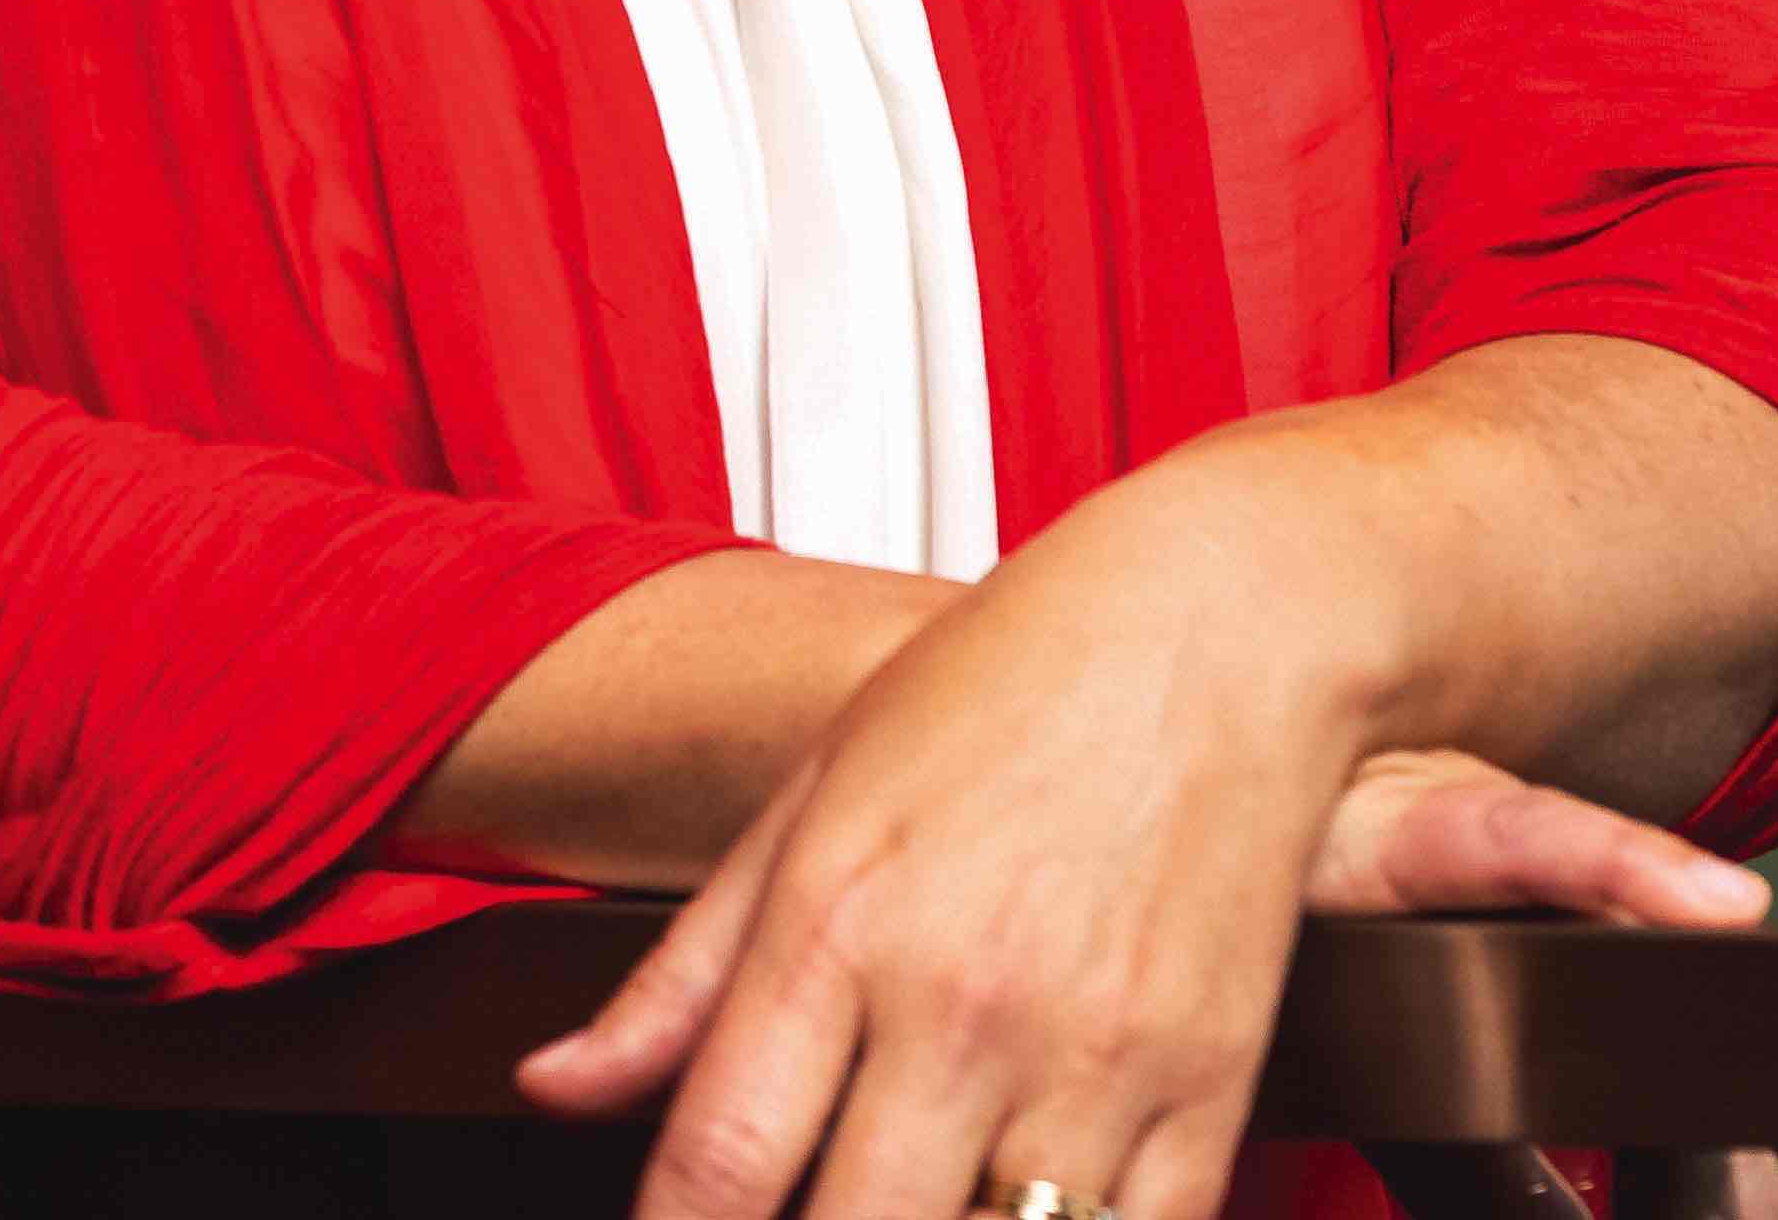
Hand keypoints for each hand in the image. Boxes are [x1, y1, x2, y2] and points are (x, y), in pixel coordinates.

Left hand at [515, 450, 1768, 1219]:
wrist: (1223, 617)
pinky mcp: (1209, 1086)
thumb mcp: (812, 791)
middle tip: (800, 1214)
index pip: (717, 1164)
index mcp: (839, 919)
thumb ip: (680, 970)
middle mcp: (958, 999)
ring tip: (911, 1199)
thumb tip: (553, 1087)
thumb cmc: (1006, 681)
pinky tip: (1022, 1216)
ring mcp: (1091, 1054)